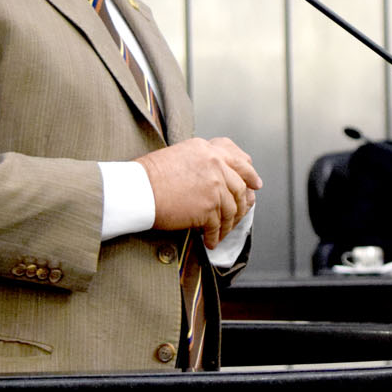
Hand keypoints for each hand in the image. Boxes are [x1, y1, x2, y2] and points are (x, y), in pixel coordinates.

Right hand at [137, 137, 261, 248]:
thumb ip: (202, 161)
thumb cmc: (149, 175)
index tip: (254, 182)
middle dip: (245, 200)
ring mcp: (214, 186)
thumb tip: (216, 177)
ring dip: (229, 223)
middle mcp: (215, 164)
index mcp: (207, 150)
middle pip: (240, 185)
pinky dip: (215, 236)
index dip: (249, 172)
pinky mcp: (208, 207)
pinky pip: (218, 225)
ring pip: (232, 208)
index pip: (237, 159)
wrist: (137, 190)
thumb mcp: (178, 155)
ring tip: (222, 232)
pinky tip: (211, 241)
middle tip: (247, 209)